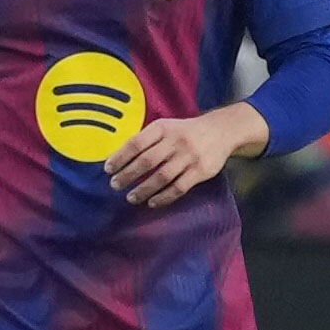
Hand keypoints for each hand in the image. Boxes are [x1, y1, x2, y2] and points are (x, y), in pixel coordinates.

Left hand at [105, 108, 249, 207]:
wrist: (221, 131)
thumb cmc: (185, 132)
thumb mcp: (166, 127)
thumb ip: (147, 139)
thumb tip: (119, 158)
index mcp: (163, 128)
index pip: (136, 143)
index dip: (120, 157)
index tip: (108, 169)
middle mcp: (176, 141)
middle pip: (146, 161)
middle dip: (128, 175)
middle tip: (115, 185)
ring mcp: (189, 157)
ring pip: (161, 177)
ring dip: (143, 189)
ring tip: (131, 197)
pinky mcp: (200, 171)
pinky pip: (179, 188)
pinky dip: (163, 197)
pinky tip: (152, 202)